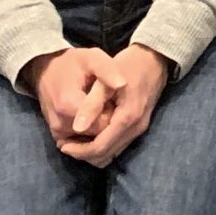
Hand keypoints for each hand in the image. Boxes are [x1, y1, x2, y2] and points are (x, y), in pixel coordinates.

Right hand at [23, 47, 118, 146]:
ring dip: (100, 128)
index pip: (102, 124)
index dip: (114, 113)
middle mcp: (60, 125)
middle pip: (96, 135)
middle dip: (108, 122)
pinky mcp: (58, 136)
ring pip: (90, 141)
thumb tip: (123, 84)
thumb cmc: (73, 63)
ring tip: (102, 107)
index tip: (115, 98)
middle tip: (111, 102)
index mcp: (68, 106)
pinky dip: (91, 134)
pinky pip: (81, 143)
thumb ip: (107, 70)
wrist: (48, 70)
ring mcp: (58, 133)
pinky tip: (95, 116)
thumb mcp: (92, 58)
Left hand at [58, 44, 168, 165]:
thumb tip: (76, 128)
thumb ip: (92, 104)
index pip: (100, 148)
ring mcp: (139, 129)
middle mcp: (136, 128)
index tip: (62, 145)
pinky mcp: (139, 126)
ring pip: (112, 154)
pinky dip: (103, 145)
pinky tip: (91, 133)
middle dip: (84, 154)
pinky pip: (118, 145)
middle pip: (106, 156)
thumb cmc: (127, 65)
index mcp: (127, 118)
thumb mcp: (105, 80)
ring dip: (92, 152)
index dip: (79, 151)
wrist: (153, 58)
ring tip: (75, 140)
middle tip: (65, 144)